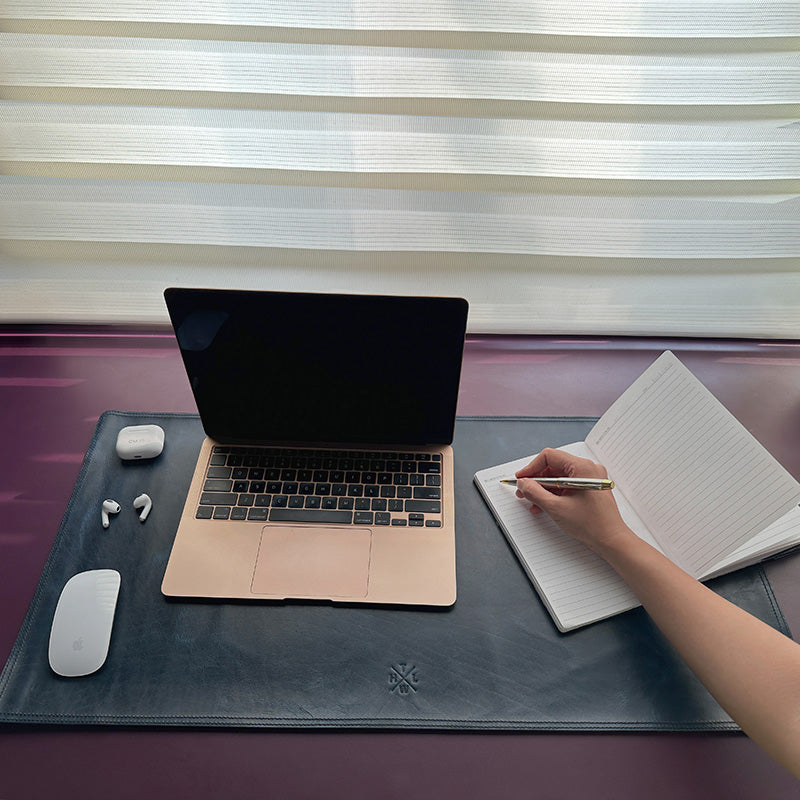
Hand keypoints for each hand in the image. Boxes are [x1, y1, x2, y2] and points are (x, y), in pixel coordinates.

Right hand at [514, 448, 632, 555]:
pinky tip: (544, 505)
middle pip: (554, 466)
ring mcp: (590, 478)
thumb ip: (534, 492)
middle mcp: (587, 469)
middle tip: (524, 490)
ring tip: (532, 501)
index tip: (521, 478)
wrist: (611, 540)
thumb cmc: (591, 524)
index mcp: (582, 467)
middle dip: (536, 479)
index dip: (531, 467)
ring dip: (543, 488)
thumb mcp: (556, 507)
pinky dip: (554, 493)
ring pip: (559, 477)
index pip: (549, 456)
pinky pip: (567, 485)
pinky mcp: (589, 488)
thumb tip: (523, 483)